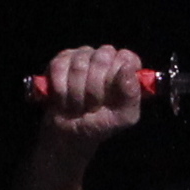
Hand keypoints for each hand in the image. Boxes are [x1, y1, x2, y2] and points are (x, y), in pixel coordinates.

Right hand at [34, 44, 152, 140]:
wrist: (69, 134)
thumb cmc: (99, 124)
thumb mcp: (122, 118)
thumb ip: (131, 94)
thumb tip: (127, 68)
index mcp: (125, 66)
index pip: (126, 58)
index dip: (116, 78)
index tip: (111, 97)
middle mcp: (105, 56)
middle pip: (102, 59)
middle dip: (94, 90)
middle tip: (92, 106)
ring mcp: (82, 55)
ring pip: (79, 66)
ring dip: (76, 95)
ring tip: (77, 106)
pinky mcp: (60, 60)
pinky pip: (59, 67)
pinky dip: (61, 91)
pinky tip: (63, 100)